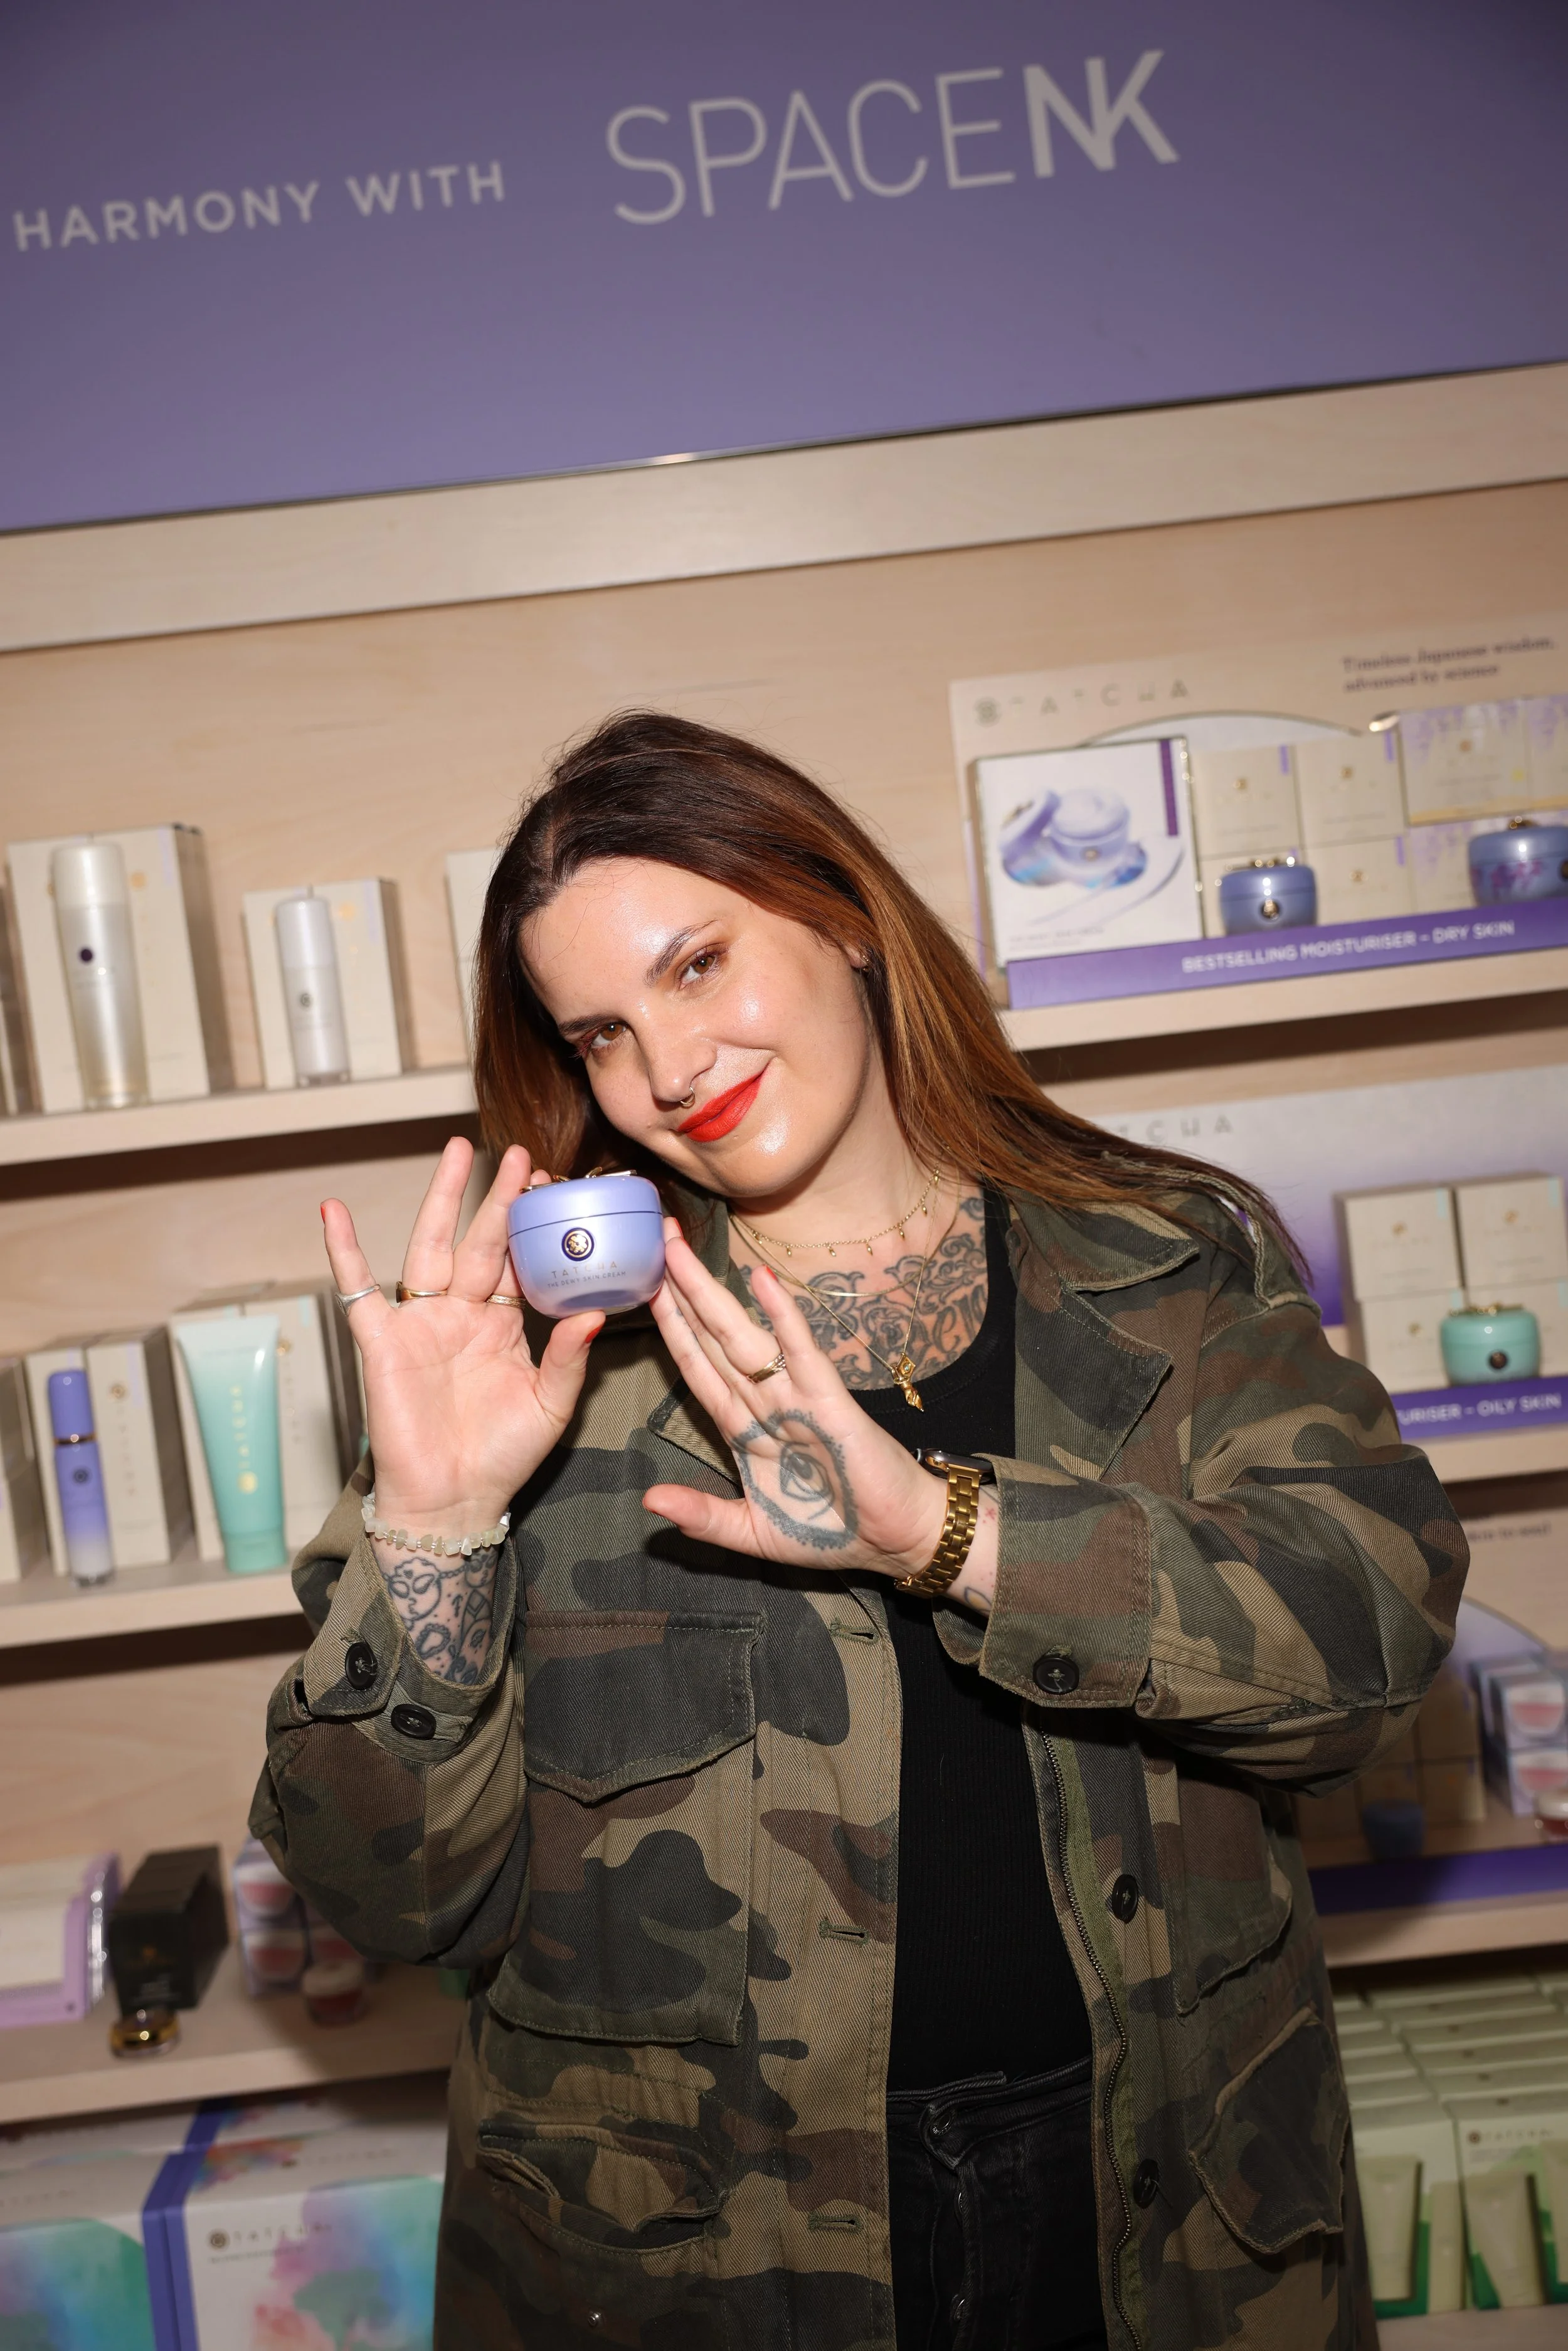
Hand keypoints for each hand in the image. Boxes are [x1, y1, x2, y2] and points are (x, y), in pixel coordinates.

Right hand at [322, 1139, 601, 1533]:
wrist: (452, 1501)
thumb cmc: (501, 1457)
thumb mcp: (550, 1405)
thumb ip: (570, 1358)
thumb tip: (593, 1313)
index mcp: (504, 1325)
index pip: (521, 1262)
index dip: (534, 1226)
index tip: (554, 1186)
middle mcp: (463, 1314)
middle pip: (481, 1241)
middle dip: (499, 1197)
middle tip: (518, 1153)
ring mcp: (422, 1323)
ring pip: (431, 1247)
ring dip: (441, 1199)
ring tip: (456, 1151)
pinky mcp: (383, 1342)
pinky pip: (358, 1290)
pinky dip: (342, 1251)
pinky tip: (332, 1212)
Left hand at [645, 1225, 948, 1579]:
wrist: (895, 1542)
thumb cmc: (832, 1533)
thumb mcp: (753, 1534)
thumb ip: (703, 1517)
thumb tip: (650, 1500)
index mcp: (744, 1429)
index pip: (696, 1367)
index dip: (668, 1327)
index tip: (640, 1286)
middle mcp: (765, 1404)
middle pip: (711, 1339)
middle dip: (679, 1291)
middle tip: (654, 1237)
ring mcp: (797, 1398)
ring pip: (743, 1338)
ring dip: (709, 1294)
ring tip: (678, 1250)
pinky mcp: (831, 1404)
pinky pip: (801, 1355)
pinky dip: (782, 1318)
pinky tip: (760, 1280)